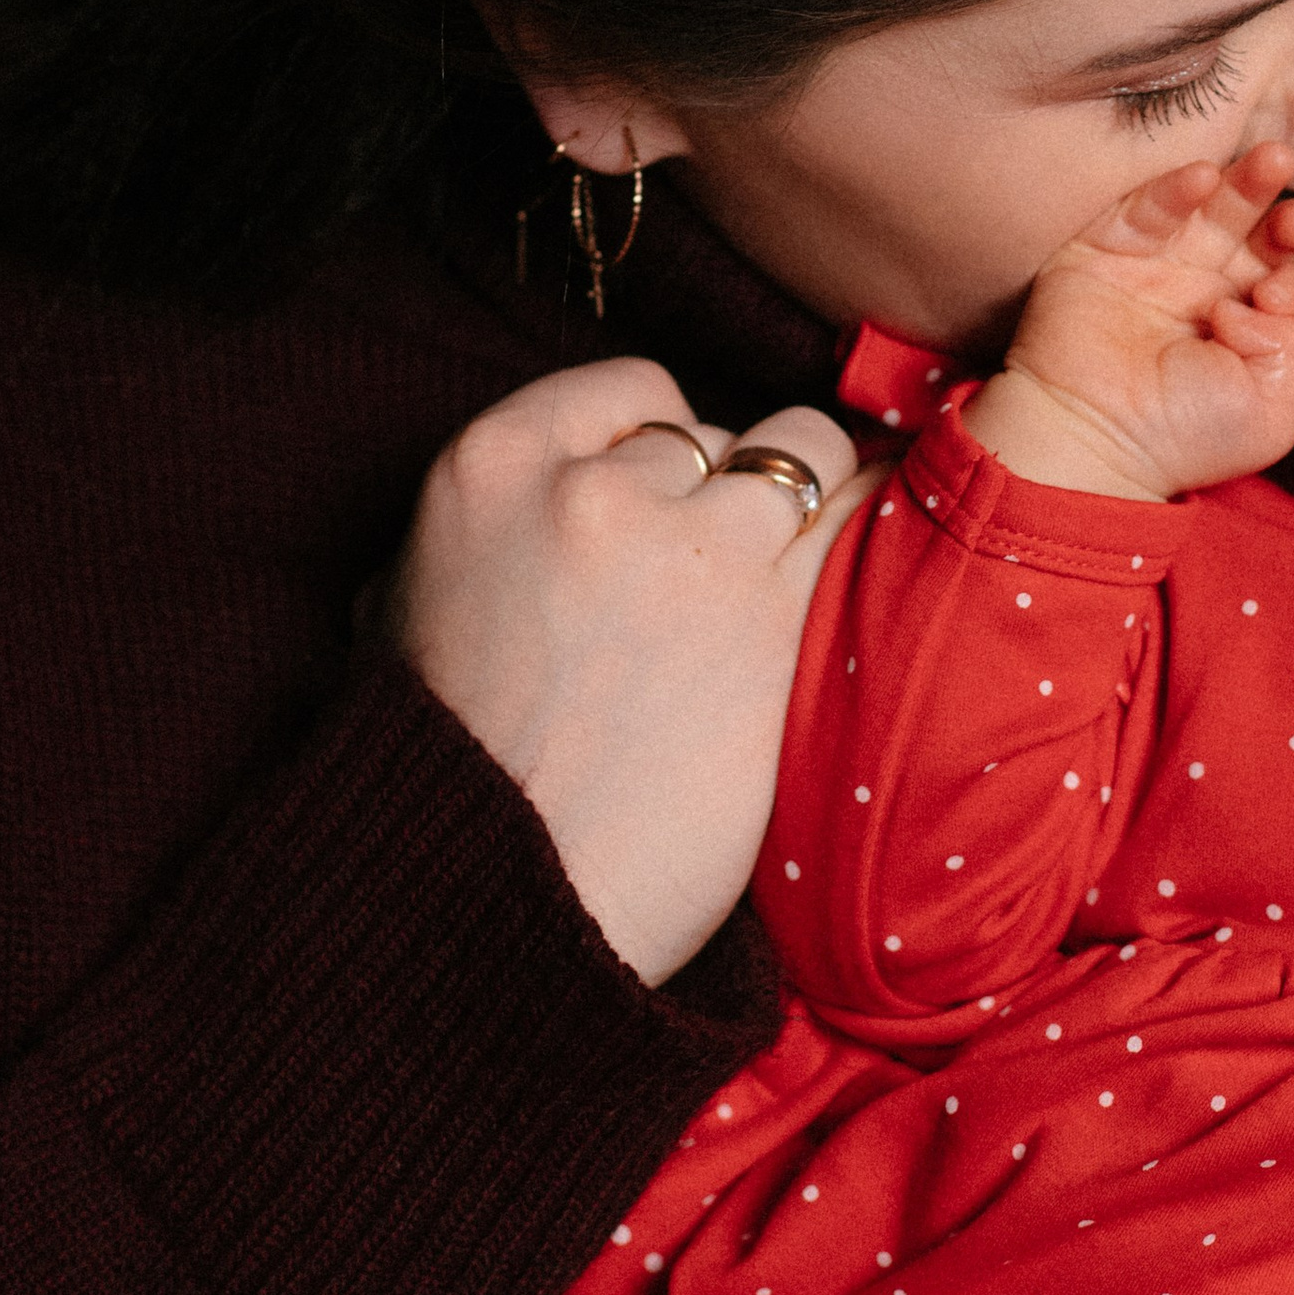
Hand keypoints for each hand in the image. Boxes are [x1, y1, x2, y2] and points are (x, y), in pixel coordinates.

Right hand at [388, 362, 873, 981]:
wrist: (497, 901)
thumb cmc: (445, 776)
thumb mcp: (406, 609)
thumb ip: (484, 529)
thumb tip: (535, 504)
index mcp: (488, 467)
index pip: (629, 393)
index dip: (663, 446)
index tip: (675, 498)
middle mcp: (593, 489)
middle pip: (717, 434)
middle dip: (733, 489)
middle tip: (733, 563)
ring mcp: (692, 548)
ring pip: (802, 454)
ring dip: (816, 502)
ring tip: (810, 561)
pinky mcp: (772, 618)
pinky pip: (855, 520)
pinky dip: (875, 528)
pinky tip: (887, 555)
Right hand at [971, 143, 1293, 502]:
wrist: (1092, 436)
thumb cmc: (1184, 435)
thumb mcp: (1270, 409)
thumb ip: (1293, 349)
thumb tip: (1267, 296)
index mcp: (1247, 325)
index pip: (1288, 276)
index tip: (1273, 299)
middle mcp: (1205, 288)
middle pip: (1256, 231)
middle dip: (1284, 214)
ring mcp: (1156, 265)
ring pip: (1209, 208)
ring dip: (1245, 182)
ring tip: (1274, 161)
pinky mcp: (1105, 248)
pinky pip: (1146, 208)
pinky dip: (1175, 189)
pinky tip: (1203, 178)